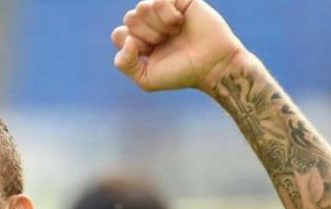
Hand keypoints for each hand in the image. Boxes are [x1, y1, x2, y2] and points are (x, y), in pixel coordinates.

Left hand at [111, 0, 246, 92]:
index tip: (150, 53)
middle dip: (146, 35)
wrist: (212, 64)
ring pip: (142, 7)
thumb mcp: (146, 79)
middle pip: (129, 19)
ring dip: (157, 25)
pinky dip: (167, 14)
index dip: (132, 44)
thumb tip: (126, 40)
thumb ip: (124, 64)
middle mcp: (149, 24)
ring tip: (173, 33)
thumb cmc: (181, 73)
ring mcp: (163, 11)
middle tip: (165, 43)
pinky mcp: (179, 0)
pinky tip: (179, 22)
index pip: (118, 34)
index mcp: (139, 41)